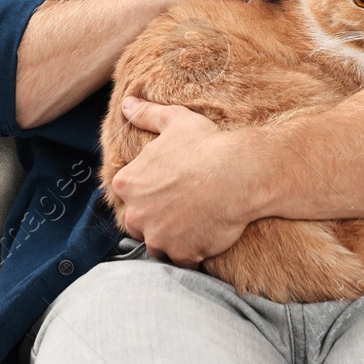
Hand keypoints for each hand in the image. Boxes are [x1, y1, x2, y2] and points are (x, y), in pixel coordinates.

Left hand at [109, 96, 258, 267]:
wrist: (237, 174)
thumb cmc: (205, 145)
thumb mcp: (173, 121)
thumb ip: (146, 115)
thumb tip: (126, 104)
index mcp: (127, 183)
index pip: (129, 194)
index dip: (149, 191)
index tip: (167, 188)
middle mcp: (135, 214)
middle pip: (139, 222)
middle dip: (155, 217)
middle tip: (181, 207)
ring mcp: (157, 237)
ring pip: (159, 243)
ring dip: (171, 237)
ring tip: (192, 224)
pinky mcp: (180, 254)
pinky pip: (182, 259)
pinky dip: (191, 252)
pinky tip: (205, 237)